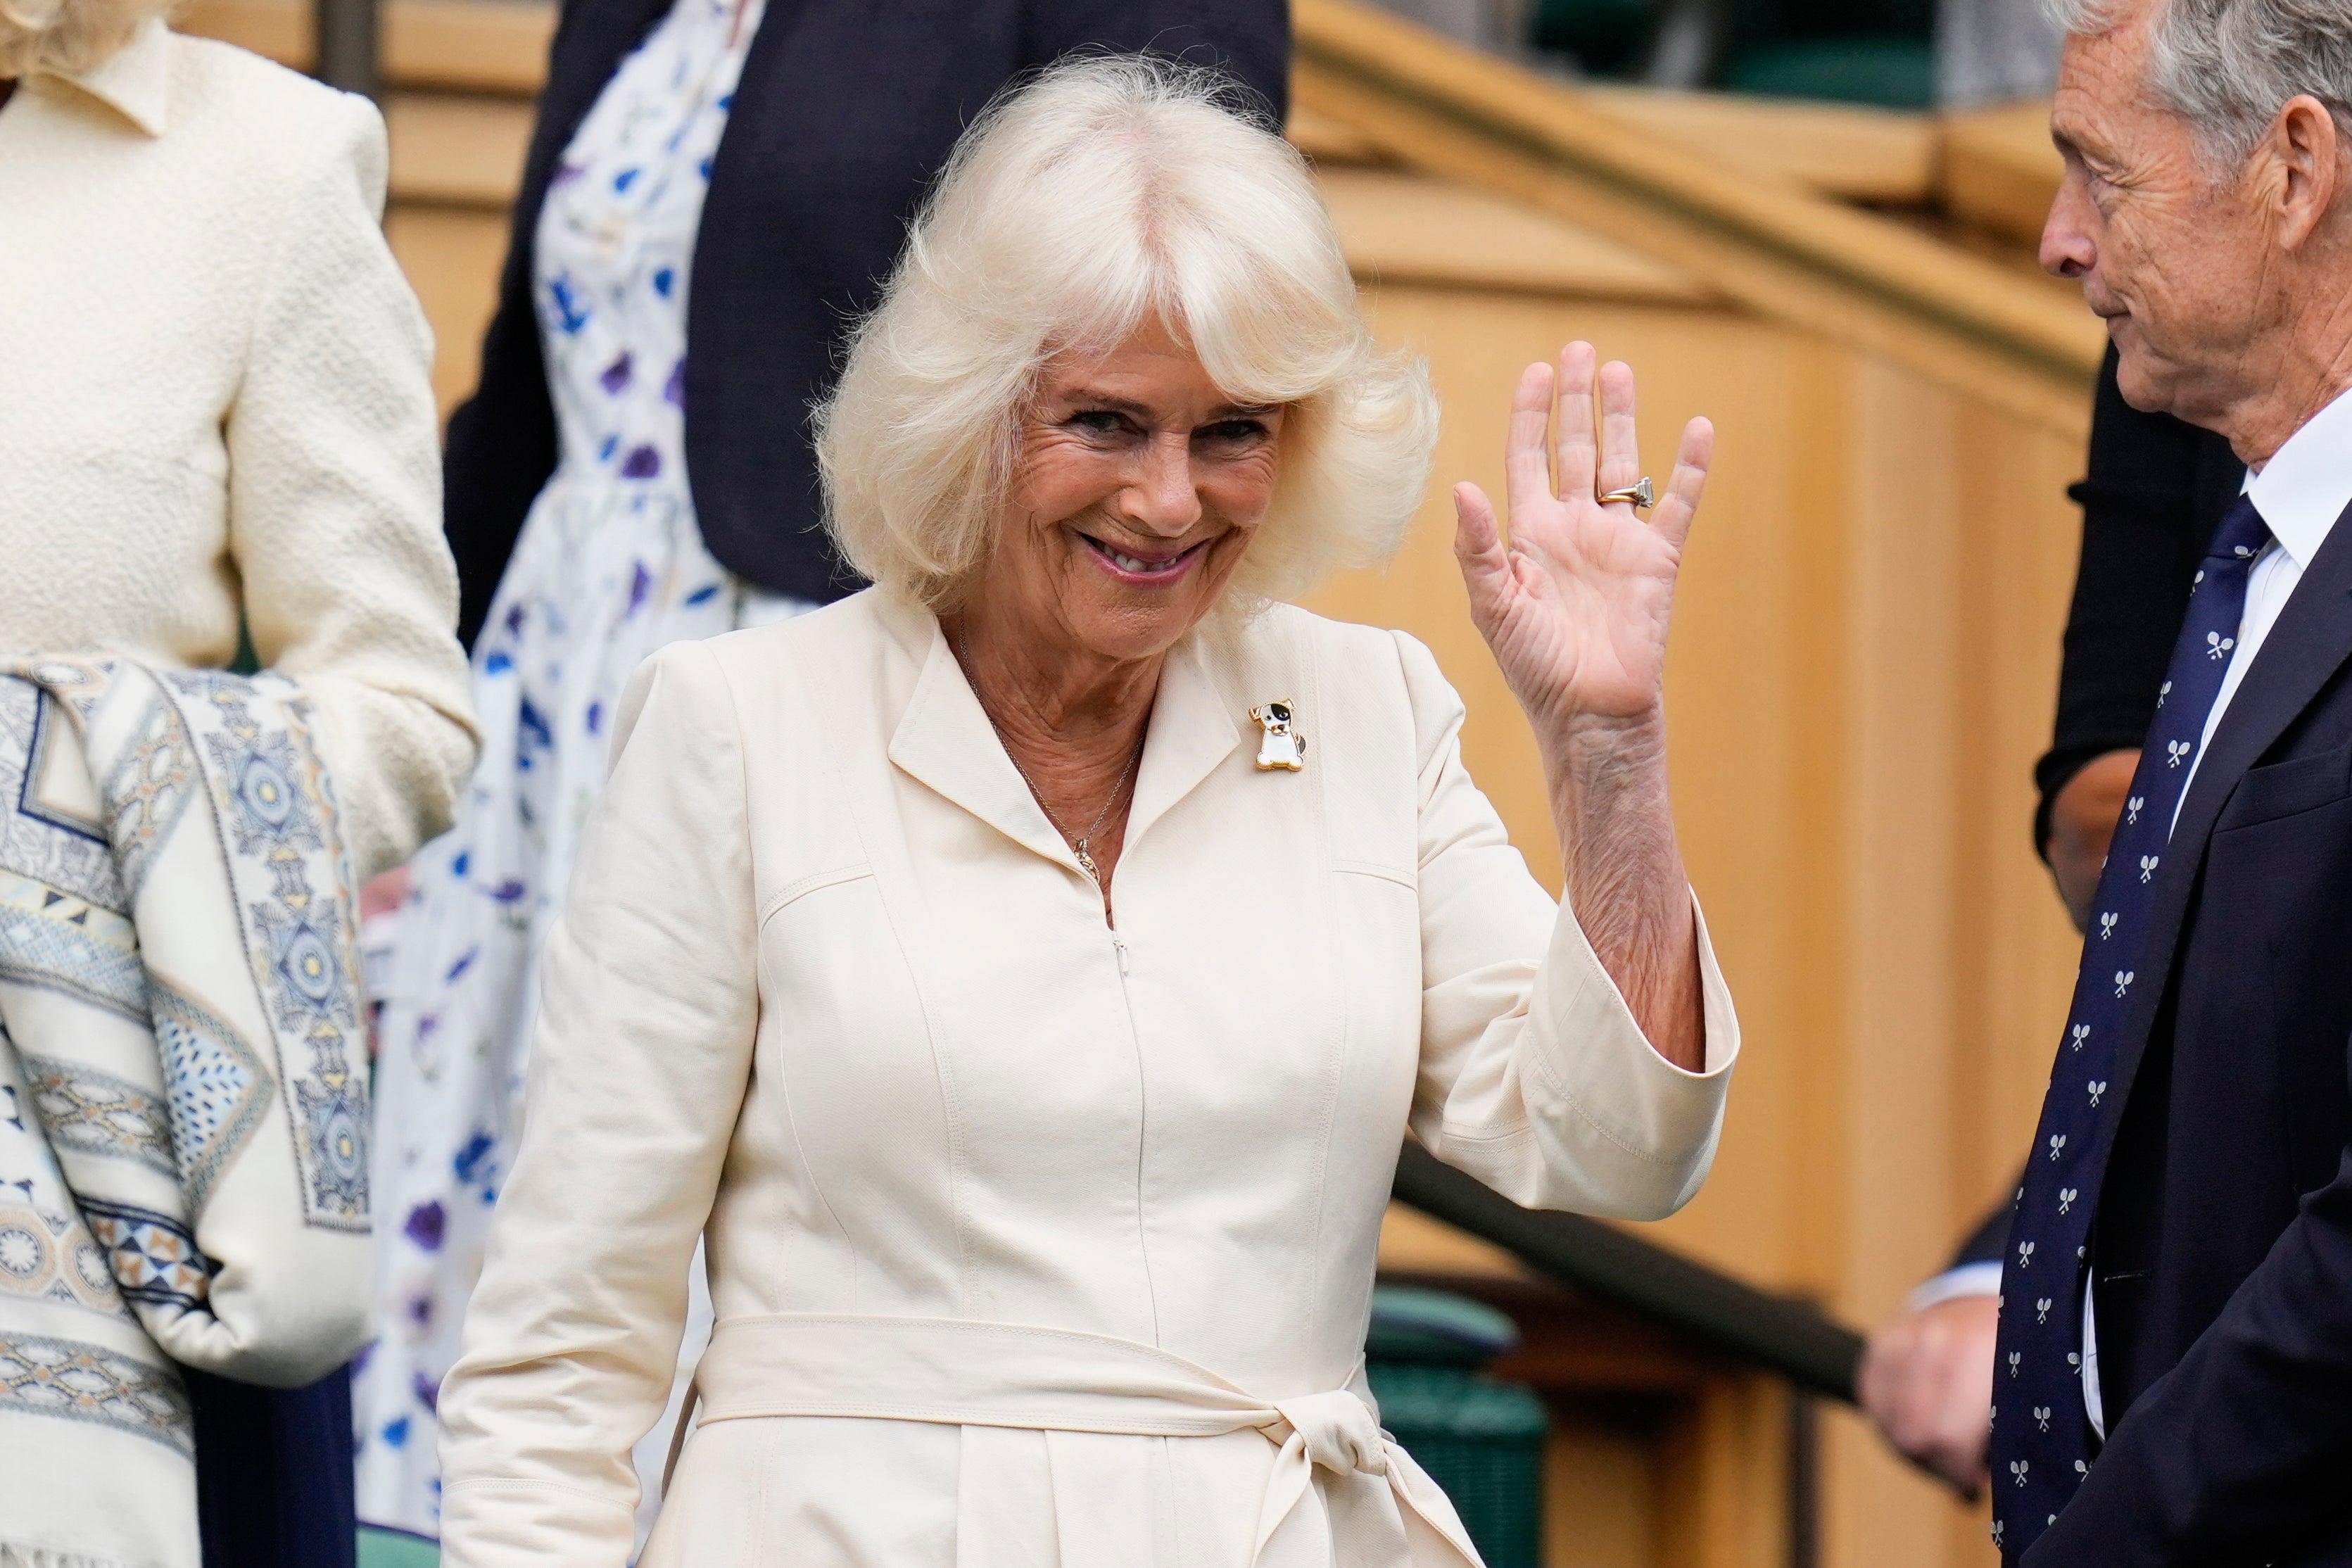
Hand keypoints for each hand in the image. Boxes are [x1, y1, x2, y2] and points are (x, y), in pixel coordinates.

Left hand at [1453, 343, 1712, 737]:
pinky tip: (1697, 428)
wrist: (1590, 713)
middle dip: (1575, 401)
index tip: (1535, 371)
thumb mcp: (1494, 607)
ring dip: (1620, 418)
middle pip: (1575, 449)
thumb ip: (1478, 548)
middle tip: (1580, 351)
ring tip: (1618, 370)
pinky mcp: (1657, 560)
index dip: (1530, 415)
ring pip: (1621, 464)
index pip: (1528, 459)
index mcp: (1530, 536)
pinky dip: (1689, 468)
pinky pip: (1677, 504)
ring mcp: (1617, 542)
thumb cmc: (1535, 669)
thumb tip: (1463, 488)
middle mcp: (1573, 530)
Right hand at [1859, 1294, 1998, 1496]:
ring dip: (1910, 1445)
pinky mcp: (1883, 1339)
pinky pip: (1872, 1398)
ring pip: (1888, 1421)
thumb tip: (1976, 1478)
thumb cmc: (2016, 1361)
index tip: (1970, 1484)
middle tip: (1955, 1469)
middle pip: (1912, 1433)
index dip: (1956, 1470)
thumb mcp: (2027, 1389)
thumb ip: (2006, 1428)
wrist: (1989, 1300)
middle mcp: (1935, 1339)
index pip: (1947, 1435)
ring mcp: (1905, 1336)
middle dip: (1934, 1463)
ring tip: (1938, 1447)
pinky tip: (1916, 1422)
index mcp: (1980, 1351)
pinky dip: (1890, 1419)